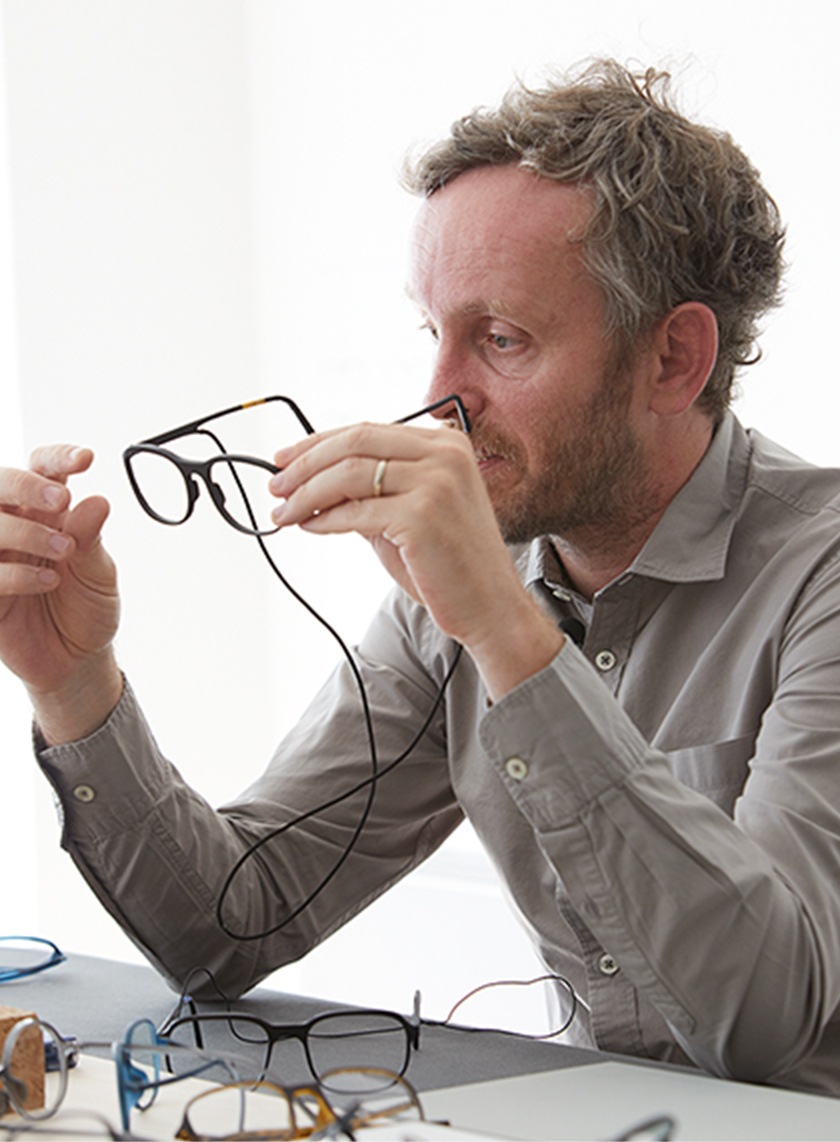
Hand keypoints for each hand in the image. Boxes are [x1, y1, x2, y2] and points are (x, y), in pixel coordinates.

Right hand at [0, 445, 121, 735]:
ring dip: (26, 530)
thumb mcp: (99, 574)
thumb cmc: (87, 609)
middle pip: (1, 483)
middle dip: (26, 483)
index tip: (85, 460)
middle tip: (61, 499)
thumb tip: (98, 501)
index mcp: (48, 512)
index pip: (44, 468)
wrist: (77, 660)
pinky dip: (17, 572)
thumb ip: (92, 539)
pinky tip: (49, 580)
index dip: (58, 457)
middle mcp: (18, 526)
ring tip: (64, 549)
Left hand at [269, 422, 563, 697]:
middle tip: (275, 485)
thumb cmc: (449, 563)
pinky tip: (308, 527)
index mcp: (446, 443)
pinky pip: (355, 512)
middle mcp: (444, 454)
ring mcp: (436, 483)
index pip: (366, 430)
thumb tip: (312, 481)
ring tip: (284, 512)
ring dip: (306, 493)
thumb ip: (372, 490)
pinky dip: (324, 519)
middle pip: (353, 442)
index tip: (285, 458)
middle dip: (305, 463)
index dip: (318, 443)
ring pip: (349, 474)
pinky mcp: (422, 516)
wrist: (490, 607)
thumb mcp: (410, 512)